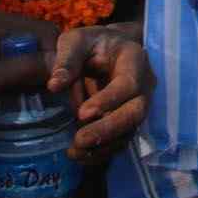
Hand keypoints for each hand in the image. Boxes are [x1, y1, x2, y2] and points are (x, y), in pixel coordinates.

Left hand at [0, 9, 60, 124]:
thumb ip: (23, 68)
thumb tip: (59, 64)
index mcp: (1, 21)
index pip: (46, 31)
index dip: (58, 55)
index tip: (62, 83)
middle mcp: (7, 25)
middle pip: (47, 41)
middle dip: (55, 65)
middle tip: (61, 91)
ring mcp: (7, 40)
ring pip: (43, 53)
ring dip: (49, 73)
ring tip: (54, 95)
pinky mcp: (7, 56)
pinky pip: (33, 63)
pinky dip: (40, 78)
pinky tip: (41, 93)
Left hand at [48, 21, 153, 162]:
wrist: (109, 50)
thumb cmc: (93, 44)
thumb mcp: (77, 41)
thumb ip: (67, 60)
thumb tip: (54, 86)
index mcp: (134, 60)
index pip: (128, 84)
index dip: (108, 100)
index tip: (82, 113)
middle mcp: (144, 86)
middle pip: (136, 113)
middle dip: (109, 129)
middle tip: (80, 140)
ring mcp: (138, 105)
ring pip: (129, 131)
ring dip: (103, 146)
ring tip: (74, 152)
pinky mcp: (128, 121)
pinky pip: (120, 141)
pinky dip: (101, 152)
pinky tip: (78, 155)